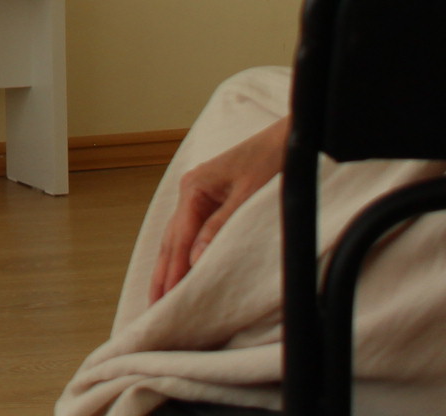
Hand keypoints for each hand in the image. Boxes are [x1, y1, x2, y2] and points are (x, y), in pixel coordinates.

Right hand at [152, 117, 286, 300]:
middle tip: (154, 306)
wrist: (291, 138)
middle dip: (162, 272)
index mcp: (195, 188)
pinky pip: (191, 231)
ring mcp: (199, 195)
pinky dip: (182, 252)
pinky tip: (179, 267)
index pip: (179, 238)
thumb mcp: (249, 195)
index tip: (167, 298)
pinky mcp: (212, 199)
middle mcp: (191, 191)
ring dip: (169, 265)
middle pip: (171, 238)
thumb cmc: (273, 159)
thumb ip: (221, 226)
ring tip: (159, 294)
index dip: (173, 270)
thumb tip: (196, 259)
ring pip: (177, 236)